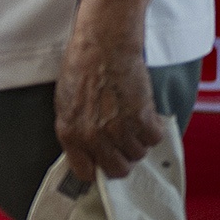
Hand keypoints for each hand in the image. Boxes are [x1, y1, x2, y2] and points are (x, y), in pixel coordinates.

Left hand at [54, 30, 161, 179]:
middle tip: (122, 142)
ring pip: (138, 154)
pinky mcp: (141, 119)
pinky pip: (154, 138)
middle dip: (122, 159)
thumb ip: (75, 131)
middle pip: (117, 170)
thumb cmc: (81, 69)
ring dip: (137, 140)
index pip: (85, 172)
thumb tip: (87, 152)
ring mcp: (118, 129)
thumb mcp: (65, 104)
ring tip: (130, 119)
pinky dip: (152, 128)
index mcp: (69, 133)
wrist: (102, 47)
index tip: (103, 163)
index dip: (97, 168)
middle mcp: (93, 136)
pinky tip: (143, 113)